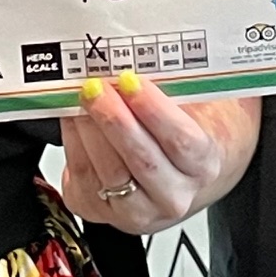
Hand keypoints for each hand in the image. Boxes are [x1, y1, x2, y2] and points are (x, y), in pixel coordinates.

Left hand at [62, 73, 238, 233]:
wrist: (174, 172)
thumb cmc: (179, 131)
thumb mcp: (187, 106)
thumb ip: (168, 88)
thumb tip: (135, 61)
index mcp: (202, 165)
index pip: (181, 140)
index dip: (154, 110)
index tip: (131, 81)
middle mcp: (173, 196)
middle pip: (142, 160)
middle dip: (114, 119)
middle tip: (96, 87)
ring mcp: (139, 212)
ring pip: (110, 173)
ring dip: (90, 131)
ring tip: (82, 99)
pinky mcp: (103, 214)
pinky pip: (84, 181)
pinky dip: (75, 146)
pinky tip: (73, 120)